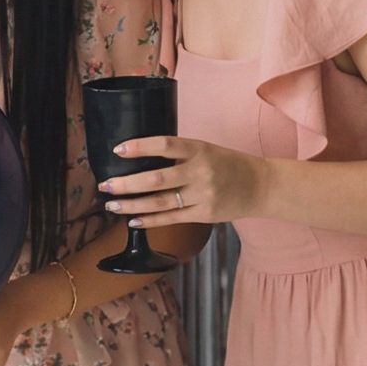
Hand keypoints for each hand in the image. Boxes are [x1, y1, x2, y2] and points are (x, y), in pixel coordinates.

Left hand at [104, 134, 267, 228]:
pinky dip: (150, 220)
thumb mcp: (206, 148)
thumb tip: (141, 157)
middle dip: (127, 183)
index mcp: (199, 148)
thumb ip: (179, 153)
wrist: (261, 185)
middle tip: (105, 185)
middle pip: (156, 178)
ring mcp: (203, 194)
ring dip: (132, 204)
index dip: (140, 147)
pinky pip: (172, 218)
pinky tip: (133, 220)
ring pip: (160, 202)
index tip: (118, 150)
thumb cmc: (228, 164)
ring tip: (112, 204)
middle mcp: (200, 171)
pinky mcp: (204, 214)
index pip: (165, 145)